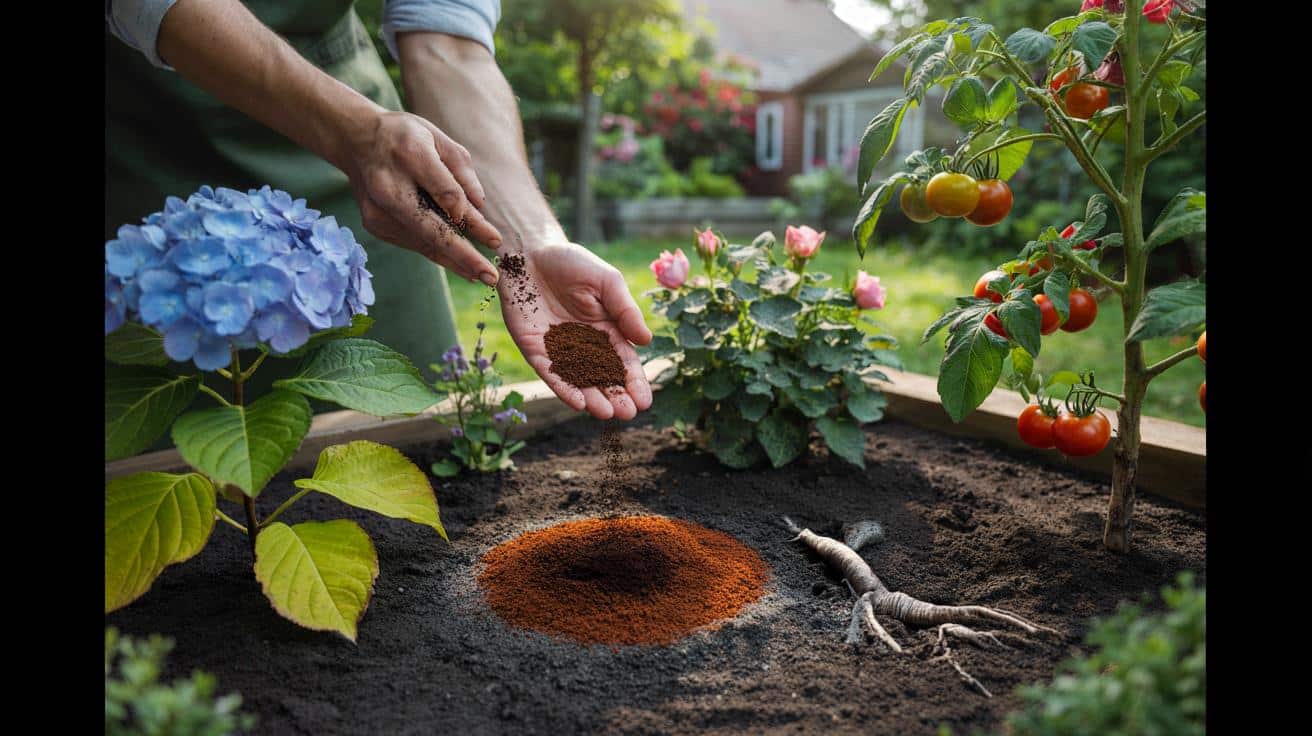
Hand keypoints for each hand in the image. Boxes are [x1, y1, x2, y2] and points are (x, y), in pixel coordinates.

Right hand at [344, 111, 503, 284]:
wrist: (356, 140)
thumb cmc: (407, 138)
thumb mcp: (439, 139)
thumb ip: (462, 172)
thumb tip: (478, 209)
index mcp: (410, 155)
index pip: (446, 194)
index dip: (470, 219)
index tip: (494, 239)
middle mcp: (389, 185)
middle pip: (431, 229)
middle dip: (463, 256)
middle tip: (490, 277)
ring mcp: (378, 209)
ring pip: (422, 242)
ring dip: (453, 261)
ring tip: (480, 276)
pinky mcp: (374, 224)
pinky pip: (412, 242)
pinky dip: (436, 252)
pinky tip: (458, 263)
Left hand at [500, 243, 653, 419]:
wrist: (531, 251)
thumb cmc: (573, 262)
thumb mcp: (608, 282)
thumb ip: (626, 311)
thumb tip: (646, 341)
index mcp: (606, 330)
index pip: (623, 363)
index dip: (634, 382)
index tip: (645, 401)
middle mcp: (584, 345)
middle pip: (603, 377)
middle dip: (616, 396)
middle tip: (629, 413)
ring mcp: (558, 349)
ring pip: (578, 380)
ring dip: (592, 398)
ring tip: (607, 413)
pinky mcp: (534, 348)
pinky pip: (550, 372)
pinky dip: (563, 387)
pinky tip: (577, 402)